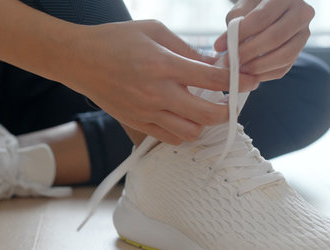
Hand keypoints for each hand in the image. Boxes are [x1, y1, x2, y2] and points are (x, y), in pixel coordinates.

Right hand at [67, 20, 258, 144]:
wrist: (79, 60)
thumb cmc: (115, 40)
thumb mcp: (155, 31)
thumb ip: (186, 50)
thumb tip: (212, 66)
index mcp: (163, 65)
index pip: (211, 79)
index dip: (237, 81)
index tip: (250, 80)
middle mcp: (156, 93)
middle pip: (207, 115)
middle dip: (228, 111)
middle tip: (232, 103)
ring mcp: (146, 112)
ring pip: (190, 133)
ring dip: (204, 123)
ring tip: (204, 110)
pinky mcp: (137, 123)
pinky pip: (170, 138)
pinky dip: (183, 131)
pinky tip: (184, 117)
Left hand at [214, 0, 313, 81]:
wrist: (270, 12)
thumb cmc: (254, 8)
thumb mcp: (243, 8)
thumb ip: (233, 24)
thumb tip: (222, 47)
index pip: (263, 17)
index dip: (241, 34)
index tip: (221, 47)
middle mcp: (301, 14)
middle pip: (275, 37)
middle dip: (248, 53)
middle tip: (229, 62)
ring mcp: (303, 35)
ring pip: (284, 56)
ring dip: (257, 67)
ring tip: (238, 70)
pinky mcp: (299, 52)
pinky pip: (283, 68)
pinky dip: (264, 75)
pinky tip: (248, 75)